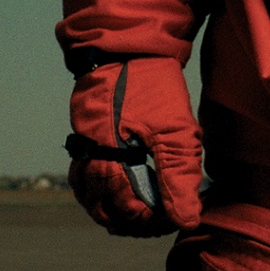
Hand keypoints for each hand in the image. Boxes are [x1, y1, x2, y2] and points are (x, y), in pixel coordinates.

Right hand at [67, 55, 203, 236]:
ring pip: (92, 200)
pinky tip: (127, 192)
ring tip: (149, 212)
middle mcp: (89, 160)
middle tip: (167, 218)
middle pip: (105, 212)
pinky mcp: (85, 143)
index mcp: (109, 158)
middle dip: (137, 222)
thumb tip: (185, 220)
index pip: (128, 211)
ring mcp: (83, 151)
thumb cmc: (153, 85)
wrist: (127, 48)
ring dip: (119, 212)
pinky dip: (104, 194)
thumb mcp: (176, 130)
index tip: (182, 214)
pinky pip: (86, 181)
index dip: (156, 221)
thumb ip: (179, 176)